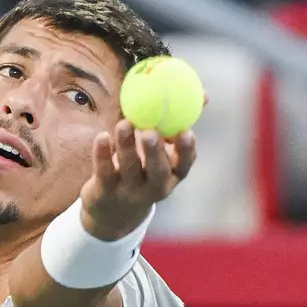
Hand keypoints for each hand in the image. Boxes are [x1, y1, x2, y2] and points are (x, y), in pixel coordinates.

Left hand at [79, 120, 196, 240]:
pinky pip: (104, 171)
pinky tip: (102, 136)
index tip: (186, 131)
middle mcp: (153, 187)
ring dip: (127, 146)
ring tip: (124, 123)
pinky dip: (103, 154)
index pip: (183, 165)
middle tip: (150, 132)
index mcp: (171, 175)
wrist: (112, 212)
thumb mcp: (160, 152)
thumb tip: (204, 94)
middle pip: (157, 172)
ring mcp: (128, 191)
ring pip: (129, 168)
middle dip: (155, 152)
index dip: (186, 151)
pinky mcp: (104, 191)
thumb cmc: (141, 170)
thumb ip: (175, 124)